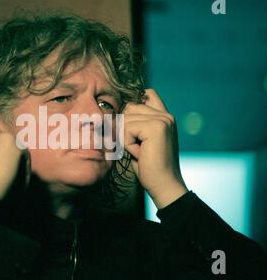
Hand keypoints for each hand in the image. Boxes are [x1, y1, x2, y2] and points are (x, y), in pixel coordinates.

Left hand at [123, 89, 187, 208]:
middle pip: (128, 108)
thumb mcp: (140, 141)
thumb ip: (134, 123)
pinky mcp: (157, 127)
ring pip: (125, 119)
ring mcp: (163, 120)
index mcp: (164, 116)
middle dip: (124, 128)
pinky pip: (127, 129)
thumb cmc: (149, 167)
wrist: (163, 185)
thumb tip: (113, 112)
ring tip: (140, 152)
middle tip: (136, 147)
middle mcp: (165, 115)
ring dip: (126, 139)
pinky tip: (140, 154)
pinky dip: (128, 144)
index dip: (131, 108)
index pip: (145, 95)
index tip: (127, 128)